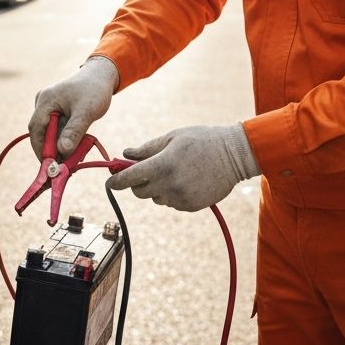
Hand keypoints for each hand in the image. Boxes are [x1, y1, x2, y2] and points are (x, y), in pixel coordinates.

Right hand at [29, 56, 118, 157]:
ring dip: (60, 147)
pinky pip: (57, 129)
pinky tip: (75, 149)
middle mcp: (43, 103)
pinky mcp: (57, 111)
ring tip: (71, 161)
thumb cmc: (94, 89)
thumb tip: (62, 151)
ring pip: (50, 133)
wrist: (101, 75)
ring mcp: (49, 107)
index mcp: (46, 100)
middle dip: (52, 151)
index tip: (50, 166)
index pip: (36, 129)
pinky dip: (65, 140)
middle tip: (63, 168)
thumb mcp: (86, 111)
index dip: (41, 149)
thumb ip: (74, 130)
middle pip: (42, 133)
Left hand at [107, 124, 259, 211]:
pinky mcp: (190, 206)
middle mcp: (170, 185)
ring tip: (174, 171)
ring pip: (156, 198)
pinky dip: (171, 194)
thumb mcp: (172, 138)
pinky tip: (186, 180)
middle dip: (137, 183)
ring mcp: (180, 198)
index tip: (110, 182)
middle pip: (139, 192)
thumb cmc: (202, 140)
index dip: (116, 181)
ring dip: (157, 188)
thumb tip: (125, 154)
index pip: (129, 178)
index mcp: (163, 165)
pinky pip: (171, 203)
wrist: (234, 156)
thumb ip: (147, 149)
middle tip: (144, 171)